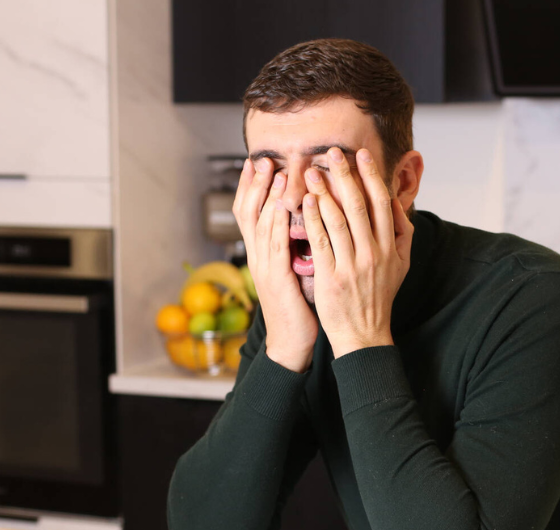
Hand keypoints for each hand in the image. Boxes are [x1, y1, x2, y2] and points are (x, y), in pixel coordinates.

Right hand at [232, 158, 318, 371]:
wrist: (293, 342)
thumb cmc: (300, 307)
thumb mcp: (297, 269)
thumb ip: (299, 245)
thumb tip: (311, 220)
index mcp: (263, 254)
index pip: (252, 212)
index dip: (252, 187)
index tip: (258, 162)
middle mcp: (258, 256)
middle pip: (248, 212)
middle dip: (254, 183)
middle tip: (260, 158)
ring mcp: (264, 267)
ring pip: (259, 224)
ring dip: (265, 196)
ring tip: (273, 171)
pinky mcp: (276, 279)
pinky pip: (275, 245)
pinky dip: (277, 223)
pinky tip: (283, 206)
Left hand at [301, 147, 413, 357]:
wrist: (364, 335)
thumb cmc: (379, 297)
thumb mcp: (402, 265)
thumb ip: (402, 233)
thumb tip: (394, 202)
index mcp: (390, 248)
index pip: (382, 204)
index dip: (372, 176)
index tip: (361, 155)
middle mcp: (373, 254)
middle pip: (359, 206)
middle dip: (345, 175)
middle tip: (331, 152)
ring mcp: (352, 266)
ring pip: (338, 221)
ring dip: (324, 192)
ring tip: (310, 172)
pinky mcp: (331, 278)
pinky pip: (321, 242)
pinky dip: (313, 219)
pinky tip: (306, 202)